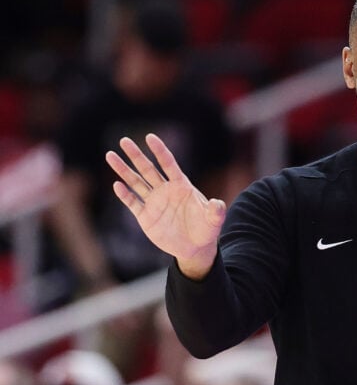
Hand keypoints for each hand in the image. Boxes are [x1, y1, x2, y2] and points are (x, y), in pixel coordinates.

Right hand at [106, 133, 224, 278]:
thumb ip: (215, 211)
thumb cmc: (206, 230)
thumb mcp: (213, 221)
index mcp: (181, 186)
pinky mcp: (145, 216)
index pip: (168, 164)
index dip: (160, 151)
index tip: (150, 137)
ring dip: (123, 170)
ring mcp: (154, 202)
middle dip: (136, 155)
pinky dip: (125, 194)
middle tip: (124, 140)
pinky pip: (133, 202)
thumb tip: (218, 204)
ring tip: (110, 155)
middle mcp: (165, 190)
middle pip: (148, 169)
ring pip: (136, 182)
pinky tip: (117, 185)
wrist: (195, 247)